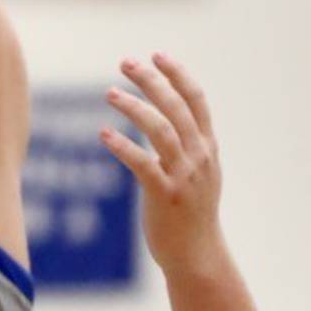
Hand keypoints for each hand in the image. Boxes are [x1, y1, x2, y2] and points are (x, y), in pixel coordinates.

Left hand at [100, 53, 223, 275]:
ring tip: (109, 93)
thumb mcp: (198, 175)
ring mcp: (184, 175)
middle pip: (176, 107)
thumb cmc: (191, 215)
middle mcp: (199, 157)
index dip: (178, 75)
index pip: (196, 100)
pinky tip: (103, 134)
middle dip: (151, 80)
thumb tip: (165, 124)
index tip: (157, 55)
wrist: (196, 255)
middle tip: (125, 63)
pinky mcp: (165, 194)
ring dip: (133, 107)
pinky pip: (142, 163)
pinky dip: (122, 145)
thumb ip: (188, 148)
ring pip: (160, 129)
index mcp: (207, 148)